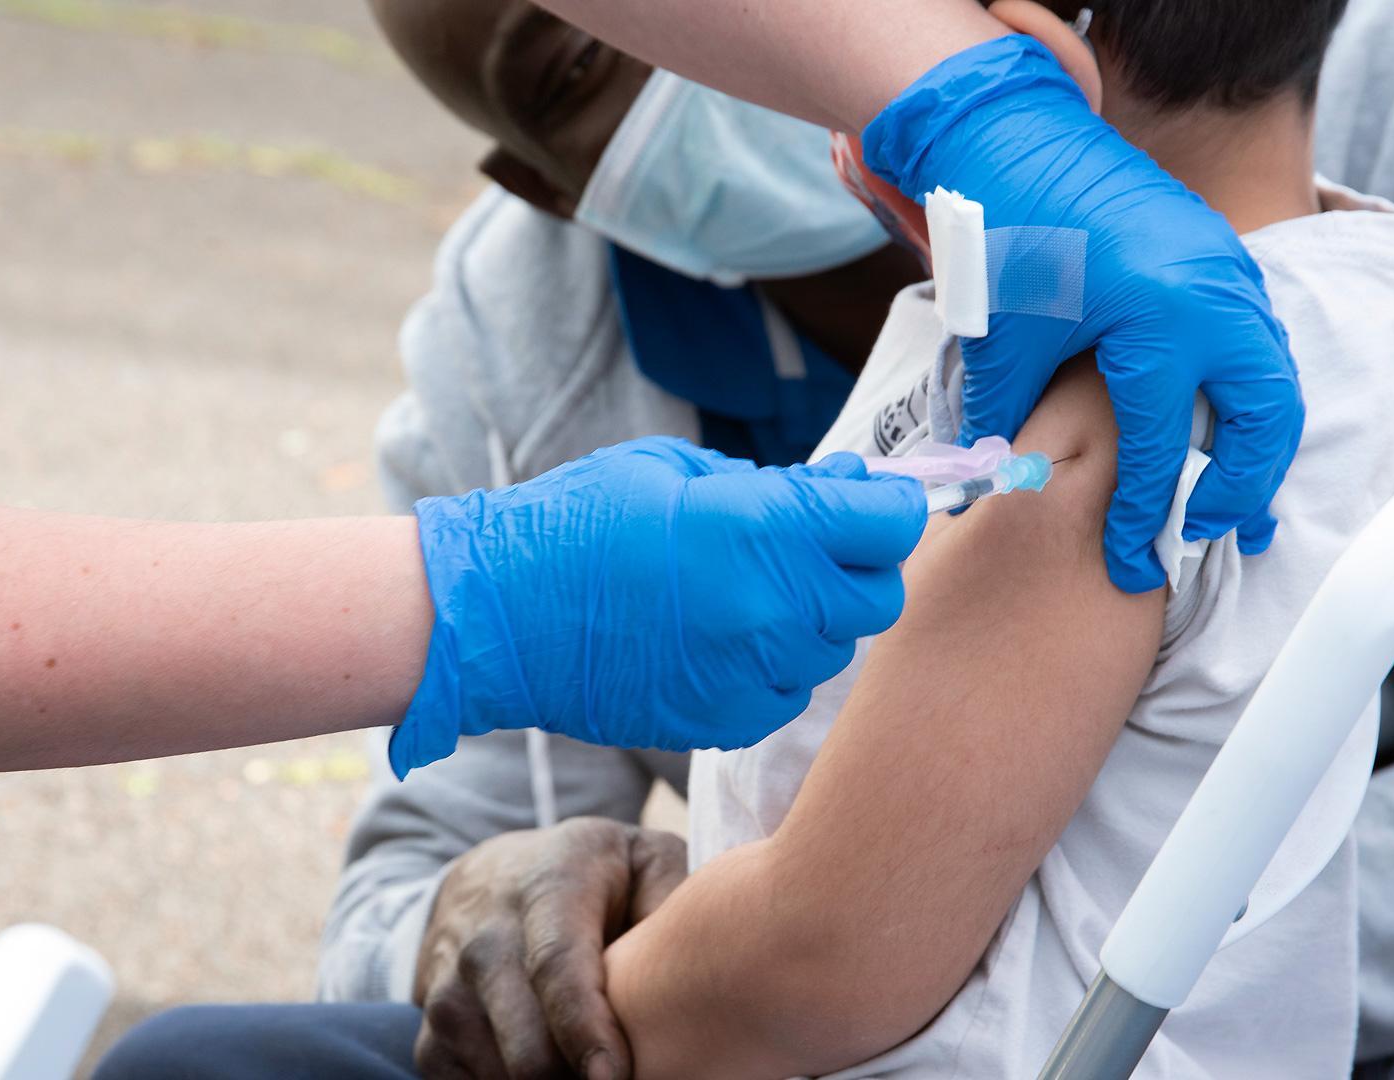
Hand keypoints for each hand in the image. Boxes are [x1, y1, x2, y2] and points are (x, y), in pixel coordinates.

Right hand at [391, 437, 924, 775]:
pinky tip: (720, 641)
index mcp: (767, 529)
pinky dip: (771, 667)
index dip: (885, 507)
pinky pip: (787, 692)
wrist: (502, 616)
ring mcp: (755, 673)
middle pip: (880, 596)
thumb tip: (837, 488)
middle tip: (810, 549)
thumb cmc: (578, 523)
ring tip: (747, 595)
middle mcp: (776, 607)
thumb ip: (770, 486)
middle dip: (856, 567)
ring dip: (811, 620)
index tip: (868, 501)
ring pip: (835, 649)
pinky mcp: (729, 719)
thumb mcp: (675, 472)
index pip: (891, 522)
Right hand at [413, 819, 687, 1079]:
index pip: (556, 966)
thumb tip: (701, 955)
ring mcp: (449, 990)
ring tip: (590, 1063)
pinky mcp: (429, 1033)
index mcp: (546, 889)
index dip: (584, 1029)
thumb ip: (677, 894)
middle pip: (527, 1048)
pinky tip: (548, 1067)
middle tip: (627, 1077)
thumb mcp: (642, 858)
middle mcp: (485, 941)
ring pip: (500, 1078)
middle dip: (576, 1079)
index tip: (613, 1076)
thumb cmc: (590, 878)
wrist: (489, 877)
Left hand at [863, 35, 1303, 591]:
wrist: (1024, 140)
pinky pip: (1261, 344)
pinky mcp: (1227, 264)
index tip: (1133, 564)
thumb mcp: (1005, 334)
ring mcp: (1232, 277)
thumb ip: (1004, 416)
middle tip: (1209, 534)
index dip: (1147, 514)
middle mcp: (1216, 301)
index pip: (1165, 447)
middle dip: (1244, 488)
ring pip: (1276, 381)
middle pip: (1265, 419)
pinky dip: (1250, 396)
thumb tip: (987, 485)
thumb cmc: (1013, 232)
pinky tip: (1221, 431)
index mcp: (1161, 321)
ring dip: (1258, 446)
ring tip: (1231, 504)